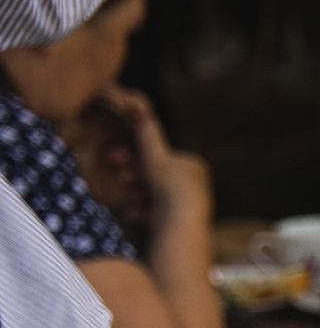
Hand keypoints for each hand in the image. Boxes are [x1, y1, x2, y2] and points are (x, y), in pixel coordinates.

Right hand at [96, 85, 207, 218]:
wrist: (182, 225)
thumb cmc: (170, 187)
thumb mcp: (155, 155)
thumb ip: (146, 132)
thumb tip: (138, 102)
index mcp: (193, 167)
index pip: (156, 160)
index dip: (134, 159)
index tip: (116, 157)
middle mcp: (194, 186)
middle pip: (151, 179)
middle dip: (133, 178)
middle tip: (123, 178)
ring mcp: (187, 207)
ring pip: (149, 198)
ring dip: (136, 196)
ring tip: (136, 199)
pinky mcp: (177, 225)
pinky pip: (151, 216)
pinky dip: (143, 214)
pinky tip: (142, 215)